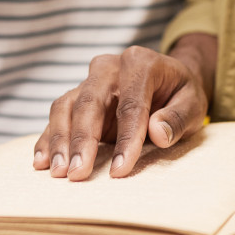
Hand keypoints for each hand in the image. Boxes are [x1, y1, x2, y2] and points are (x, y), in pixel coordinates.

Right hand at [34, 35, 215, 180]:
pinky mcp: (75, 97)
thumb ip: (178, 118)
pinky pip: (56, 115)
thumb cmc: (178, 94)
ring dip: (59, 141)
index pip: (130, 104)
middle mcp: (107, 68)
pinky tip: (42, 161)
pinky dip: (48, 138)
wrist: (165, 81)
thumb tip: (157, 132)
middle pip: (88, 102)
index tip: (120, 170)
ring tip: (58, 171)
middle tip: (77, 172)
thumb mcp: (193, 104)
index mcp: (139, 62)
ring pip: (64, 107)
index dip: (125, 138)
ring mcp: (87, 81)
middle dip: (81, 140)